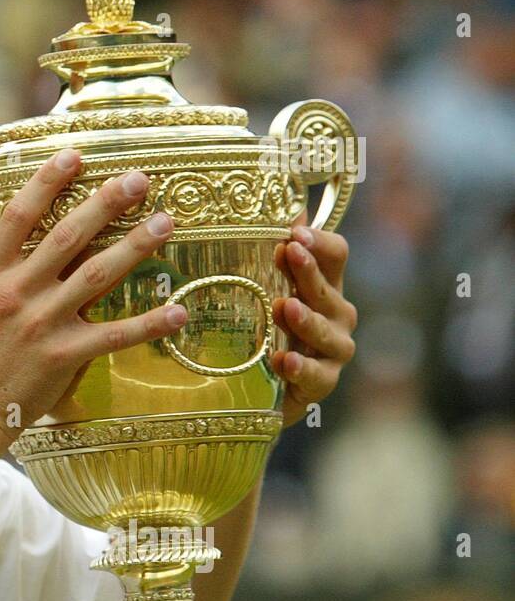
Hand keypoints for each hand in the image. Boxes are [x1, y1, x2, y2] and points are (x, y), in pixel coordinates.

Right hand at [0, 149, 187, 451]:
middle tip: (139, 178)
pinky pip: (114, 336)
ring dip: (135, 246)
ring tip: (166, 222)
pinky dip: (148, 324)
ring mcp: (42, 324)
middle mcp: (16, 292)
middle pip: (68, 236)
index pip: (19, 216)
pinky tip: (178, 311)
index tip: (74, 156)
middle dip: (106, 202)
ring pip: (97, 275)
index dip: (47, 182)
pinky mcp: (64, 356)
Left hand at [269, 213, 357, 428]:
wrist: (265, 391)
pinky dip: (302, 367)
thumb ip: (272, 255)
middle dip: (309, 271)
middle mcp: (335, 314)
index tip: (294, 233)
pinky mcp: (322, 382)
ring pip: (327, 332)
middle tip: (291, 252)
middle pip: (328, 288)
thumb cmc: (270, 331)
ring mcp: (332, 349)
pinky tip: (284, 360)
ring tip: (285, 307)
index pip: (335, 255)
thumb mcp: (265, 290)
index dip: (319, 241)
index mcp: (324, 285)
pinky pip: (317, 375)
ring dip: (307, 319)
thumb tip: (276, 209)